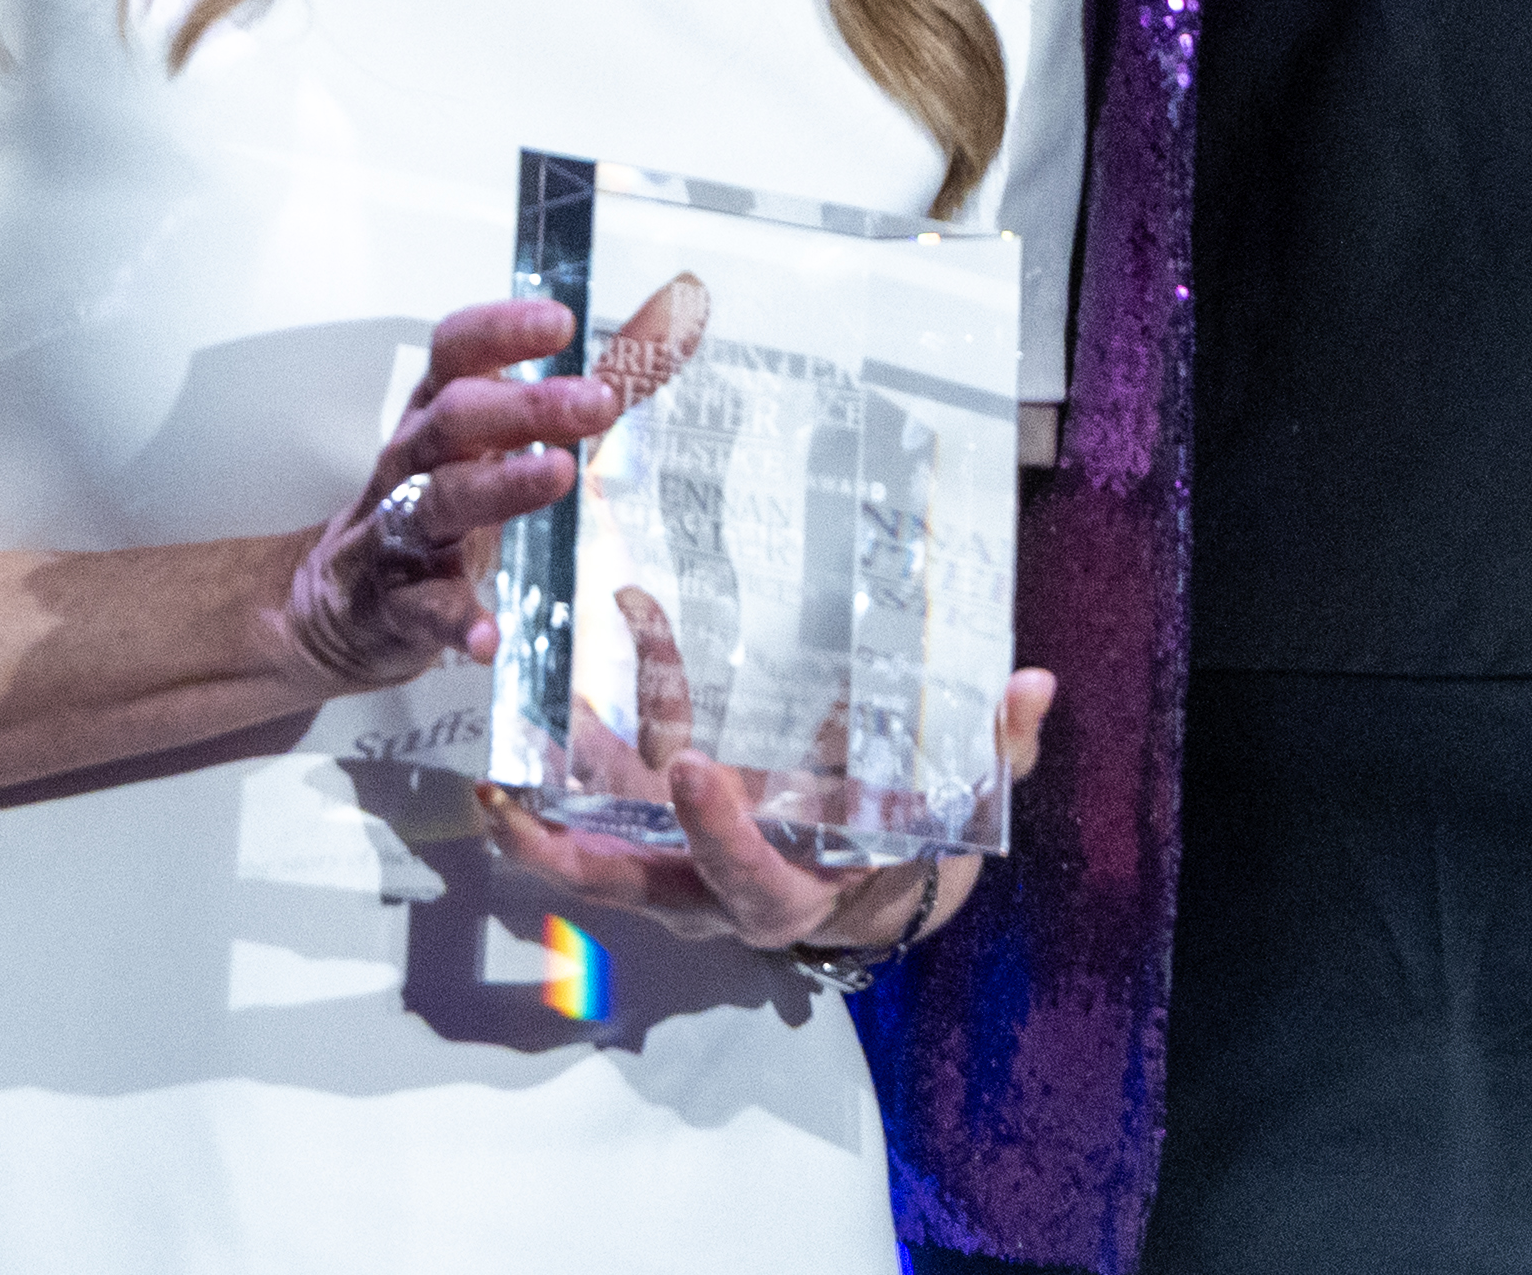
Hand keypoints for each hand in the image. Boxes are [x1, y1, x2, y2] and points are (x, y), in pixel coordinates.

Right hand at [274, 298, 614, 696]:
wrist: (344, 602)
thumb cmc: (448, 493)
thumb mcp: (515, 431)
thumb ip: (604, 374)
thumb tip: (684, 308)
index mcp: (443, 408)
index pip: (458, 351)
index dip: (501, 329)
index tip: (561, 321)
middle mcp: (415, 460)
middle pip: (456, 417)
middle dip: (524, 405)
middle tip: (597, 402)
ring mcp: (399, 531)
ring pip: (441, 499)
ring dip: (500, 486)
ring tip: (559, 475)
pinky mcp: (397, 604)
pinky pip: (425, 609)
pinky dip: (456, 621)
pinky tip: (488, 637)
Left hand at [478, 669, 1058, 957]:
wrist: (878, 887)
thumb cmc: (918, 847)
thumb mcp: (963, 810)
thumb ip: (996, 753)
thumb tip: (1031, 684)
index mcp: (786, 897)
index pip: (743, 876)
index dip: (716, 830)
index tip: (692, 768)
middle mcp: (711, 888)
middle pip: (617, 882)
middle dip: (552, 847)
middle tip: (500, 796)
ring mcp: (679, 855)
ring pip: (596, 828)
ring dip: (545, 781)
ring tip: (502, 714)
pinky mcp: (669, 817)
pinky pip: (626, 769)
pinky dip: (609, 713)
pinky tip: (602, 634)